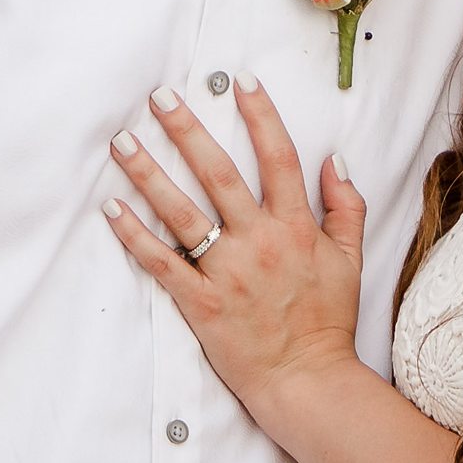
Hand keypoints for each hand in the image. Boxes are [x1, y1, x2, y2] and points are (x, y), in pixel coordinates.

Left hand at [104, 78, 365, 421]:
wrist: (307, 380)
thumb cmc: (328, 321)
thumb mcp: (350, 259)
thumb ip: (346, 206)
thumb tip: (335, 159)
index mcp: (296, 226)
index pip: (277, 157)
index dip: (260, 115)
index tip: (239, 82)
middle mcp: (259, 241)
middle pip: (218, 173)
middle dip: (187, 130)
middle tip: (160, 97)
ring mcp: (228, 271)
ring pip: (182, 212)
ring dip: (149, 173)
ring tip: (123, 142)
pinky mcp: (202, 302)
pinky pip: (162, 263)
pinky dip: (135, 236)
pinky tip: (113, 209)